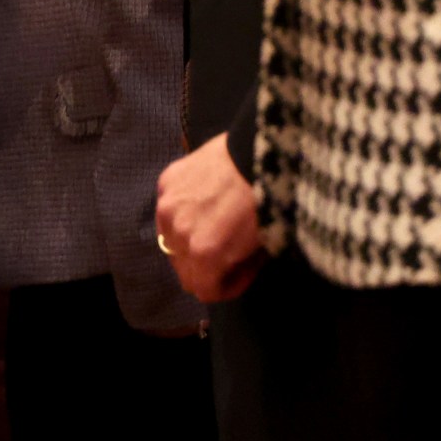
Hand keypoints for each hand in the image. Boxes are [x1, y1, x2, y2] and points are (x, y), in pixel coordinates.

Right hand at [155, 133, 263, 302]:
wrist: (261, 149)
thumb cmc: (273, 200)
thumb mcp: (265, 245)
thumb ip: (239, 267)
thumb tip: (231, 270)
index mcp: (204, 253)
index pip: (201, 290)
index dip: (225, 288)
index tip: (241, 274)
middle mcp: (178, 232)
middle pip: (182, 268)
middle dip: (205, 267)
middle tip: (228, 252)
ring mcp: (167, 204)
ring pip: (170, 238)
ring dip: (189, 239)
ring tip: (213, 224)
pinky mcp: (166, 180)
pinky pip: (169, 208)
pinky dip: (184, 210)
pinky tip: (205, 199)